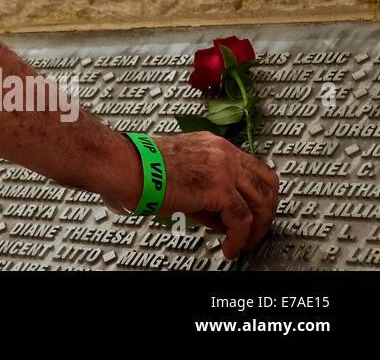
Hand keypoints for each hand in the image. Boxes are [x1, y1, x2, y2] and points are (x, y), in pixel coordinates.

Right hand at [105, 132, 277, 259]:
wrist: (124, 166)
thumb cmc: (139, 169)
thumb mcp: (181, 175)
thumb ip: (206, 193)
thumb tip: (220, 219)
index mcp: (213, 145)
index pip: (253, 168)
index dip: (258, 195)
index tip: (252, 214)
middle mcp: (222, 151)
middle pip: (267, 183)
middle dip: (265, 212)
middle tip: (255, 232)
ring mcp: (223, 167)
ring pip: (262, 201)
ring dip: (257, 227)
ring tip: (244, 243)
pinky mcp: (218, 186)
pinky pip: (242, 219)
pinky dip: (240, 237)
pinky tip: (230, 247)